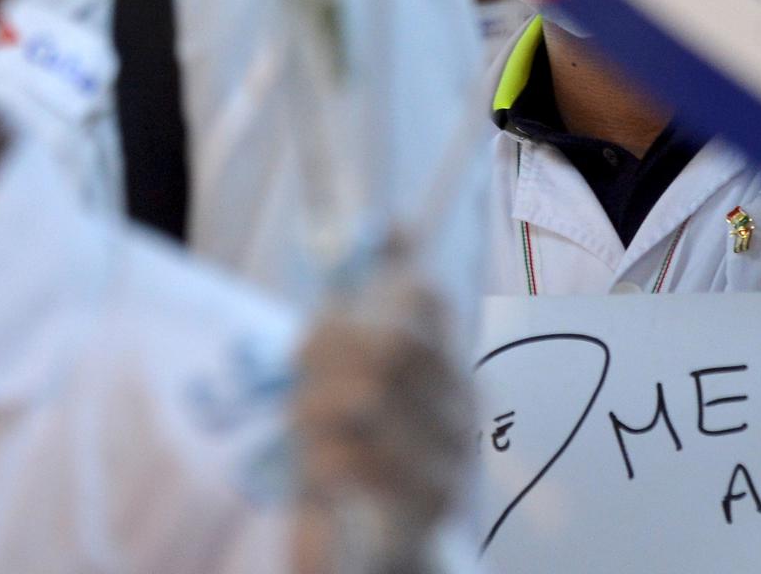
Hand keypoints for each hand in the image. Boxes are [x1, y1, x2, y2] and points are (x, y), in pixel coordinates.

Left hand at [291, 262, 471, 573]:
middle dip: (324, 356)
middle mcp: (462, 407)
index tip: (323, 324)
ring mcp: (451, 460)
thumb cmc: (361, 460)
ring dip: (314, 415)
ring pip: (366, 399)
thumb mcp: (355, 378)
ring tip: (306, 437)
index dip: (359, 295)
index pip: (422, 295)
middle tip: (299, 384)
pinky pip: (357, 462)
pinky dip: (321, 463)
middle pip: (387, 342)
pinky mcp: (426, 510)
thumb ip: (371, 306)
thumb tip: (397, 222)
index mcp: (448, 366)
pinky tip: (320, 475)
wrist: (381, 562)